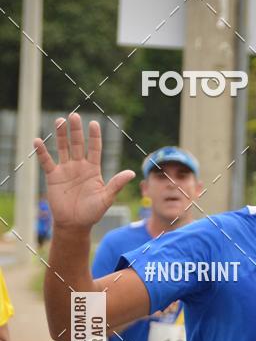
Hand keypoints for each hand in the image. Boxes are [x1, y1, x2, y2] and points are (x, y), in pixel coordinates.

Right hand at [34, 113, 134, 230]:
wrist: (74, 224)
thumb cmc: (92, 213)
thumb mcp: (106, 198)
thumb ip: (116, 184)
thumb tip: (131, 173)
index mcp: (93, 169)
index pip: (94, 148)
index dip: (94, 137)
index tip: (94, 124)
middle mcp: (79, 166)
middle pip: (78, 144)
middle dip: (76, 130)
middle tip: (74, 116)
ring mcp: (66, 169)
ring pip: (63, 148)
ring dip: (61, 135)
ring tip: (59, 121)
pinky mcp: (53, 176)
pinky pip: (47, 161)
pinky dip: (42, 152)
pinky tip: (38, 141)